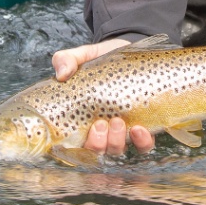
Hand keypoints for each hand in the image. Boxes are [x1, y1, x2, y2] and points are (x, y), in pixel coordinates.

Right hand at [52, 41, 153, 157]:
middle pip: (95, 152)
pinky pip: (143, 146)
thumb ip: (67, 60)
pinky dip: (141, 143)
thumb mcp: (83, 56)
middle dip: (97, 144)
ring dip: (116, 142)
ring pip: (117, 151)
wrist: (130, 52)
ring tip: (118, 122)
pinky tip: (140, 129)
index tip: (81, 129)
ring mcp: (122, 132)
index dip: (76, 147)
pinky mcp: (143, 128)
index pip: (74, 144)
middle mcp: (101, 130)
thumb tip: (61, 74)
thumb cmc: (102, 60)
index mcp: (81, 119)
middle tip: (100, 124)